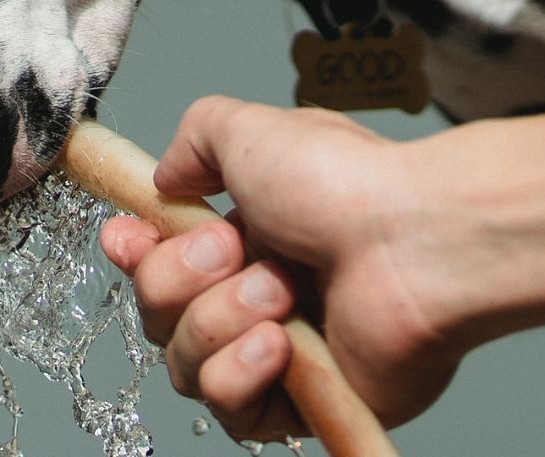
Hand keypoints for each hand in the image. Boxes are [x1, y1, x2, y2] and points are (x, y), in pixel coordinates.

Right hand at [100, 97, 460, 439]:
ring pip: (185, 364)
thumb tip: (167, 175)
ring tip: (282, 293)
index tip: (126, 238)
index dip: (135, 255)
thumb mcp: (253, 132)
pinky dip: (241, 372)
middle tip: (238, 250)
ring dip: (220, 321)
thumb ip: (196, 138)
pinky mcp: (300, 406)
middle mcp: (258, 294)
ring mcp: (278, 354)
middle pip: (158, 315)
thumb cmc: (349, 186)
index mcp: (247, 234)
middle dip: (182, 280)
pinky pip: (229, 412)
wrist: (418, 244)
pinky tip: (280, 343)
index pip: (158, 261)